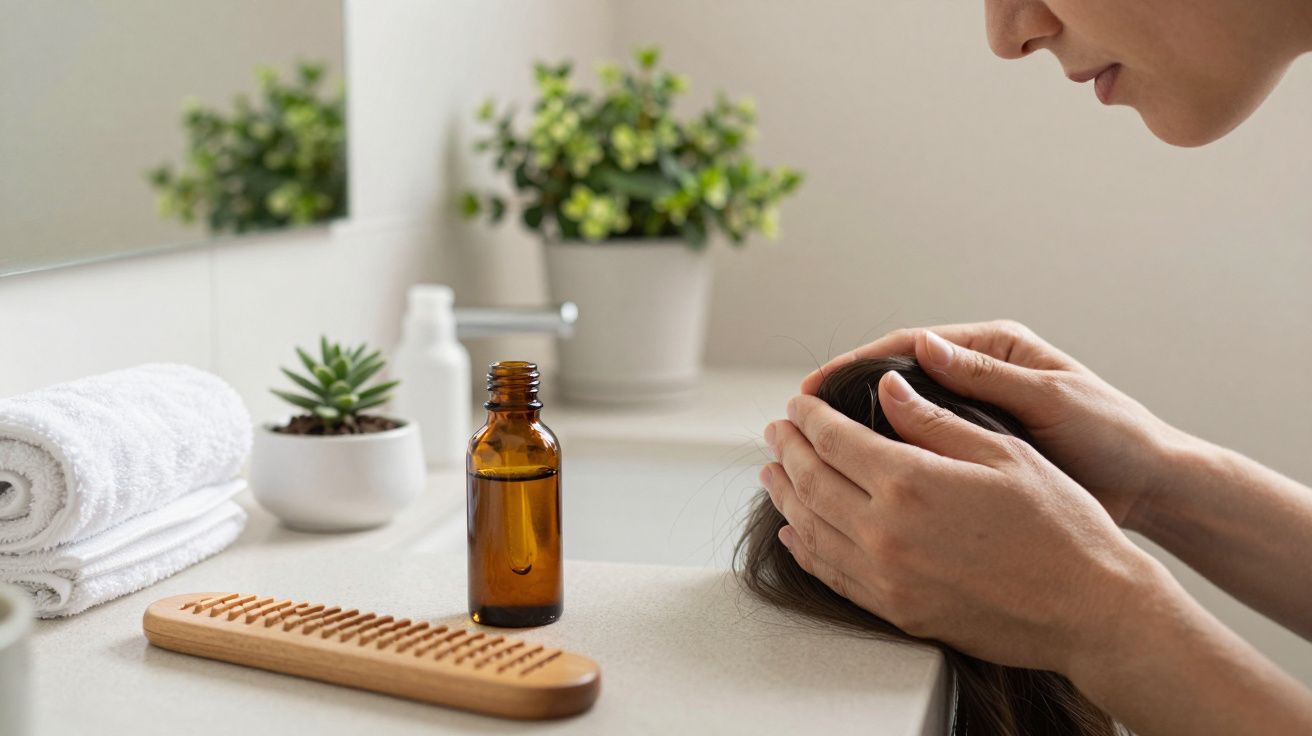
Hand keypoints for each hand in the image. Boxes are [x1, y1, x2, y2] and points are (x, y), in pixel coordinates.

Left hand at [761, 370, 1159, 672]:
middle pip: (812, 481)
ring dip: (786, 496)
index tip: (798, 403)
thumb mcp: (1002, 453)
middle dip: (788, 449)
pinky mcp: (896, 610)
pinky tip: (795, 532)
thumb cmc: (1061, 526)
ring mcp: (887, 576)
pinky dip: (805, 549)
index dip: (810, 417)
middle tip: (775, 430)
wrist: (1091, 610)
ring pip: (811, 528)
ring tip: (772, 473)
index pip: (835, 440)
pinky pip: (832, 574)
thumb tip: (886, 388)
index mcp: (911, 482)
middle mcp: (886, 531)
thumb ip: (934, 420)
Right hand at [801, 320, 1179, 527]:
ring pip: (903, 416)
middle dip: (844, 396)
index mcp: (995, 349)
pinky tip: (860, 479)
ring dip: (859, 430)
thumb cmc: (1114, 436)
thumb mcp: (1053, 400)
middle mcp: (979, 375)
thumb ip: (989, 378)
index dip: (856, 365)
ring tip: (814, 450)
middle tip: (796, 419)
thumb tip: (922, 347)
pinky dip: (890, 459)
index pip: (908, 347)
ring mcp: (976, 413)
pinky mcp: (980, 450)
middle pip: (895, 379)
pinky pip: (923, 448)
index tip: (814, 388)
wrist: (1153, 487)